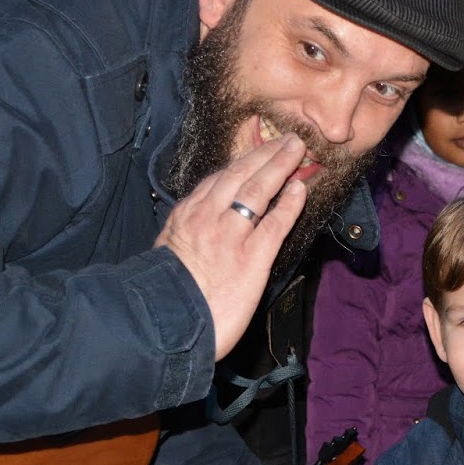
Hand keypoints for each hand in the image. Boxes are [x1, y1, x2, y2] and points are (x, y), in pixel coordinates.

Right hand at [154, 135, 309, 360]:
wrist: (162, 324)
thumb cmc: (163, 298)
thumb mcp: (166, 255)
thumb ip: (183, 237)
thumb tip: (194, 233)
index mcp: (186, 217)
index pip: (218, 180)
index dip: (243, 164)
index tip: (259, 153)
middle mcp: (207, 219)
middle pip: (240, 175)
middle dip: (265, 153)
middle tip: (287, 140)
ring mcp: (230, 236)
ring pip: (258, 190)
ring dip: (280, 166)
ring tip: (297, 151)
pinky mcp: (252, 258)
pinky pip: (276, 223)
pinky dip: (290, 203)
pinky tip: (301, 189)